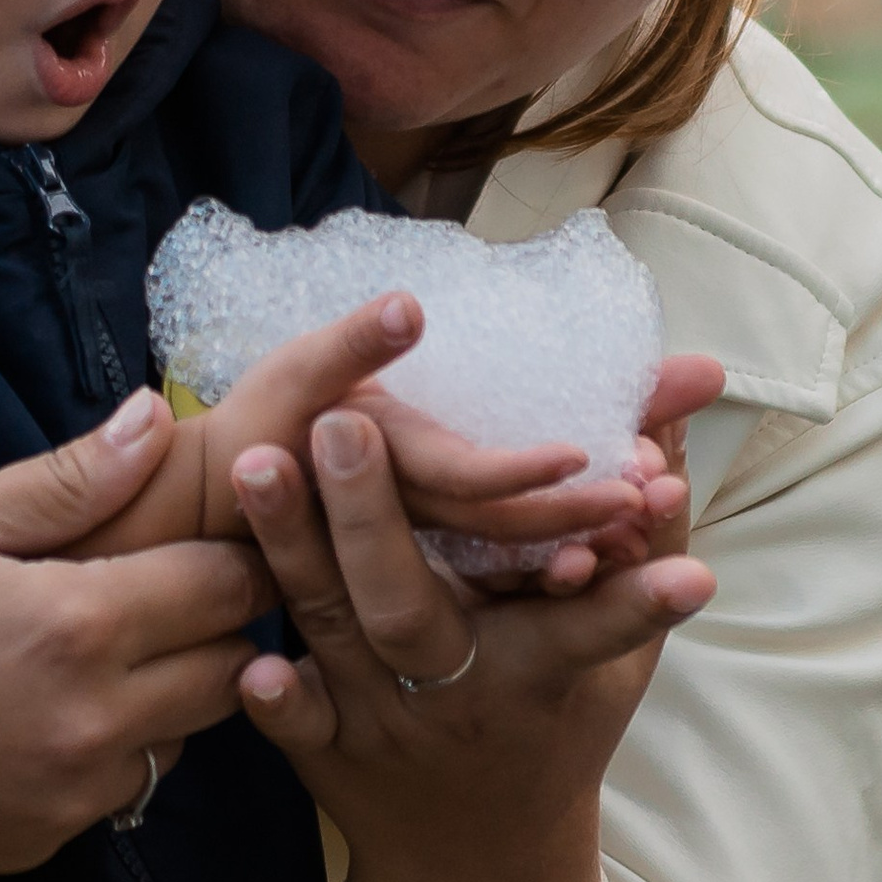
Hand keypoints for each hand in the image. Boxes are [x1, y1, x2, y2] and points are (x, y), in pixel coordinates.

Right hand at [0, 391, 272, 881]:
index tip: (209, 526)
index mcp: (75, 625)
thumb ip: (63, 482)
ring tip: (103, 644)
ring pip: (193, 735)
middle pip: (233, 666)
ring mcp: (75, 795)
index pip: (228, 582)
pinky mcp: (48, 843)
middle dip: (218, 621)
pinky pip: (129, 789)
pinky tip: (47, 708)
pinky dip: (116, 746)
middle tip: (164, 582)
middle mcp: (96, 722)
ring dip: (174, 688)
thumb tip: (159, 419)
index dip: (232, 547)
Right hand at [194, 297, 649, 555]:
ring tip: (653, 515)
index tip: (584, 453)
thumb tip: (406, 306)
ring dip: (584, 541)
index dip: (523, 473)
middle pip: (505, 528)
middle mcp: (411, 520)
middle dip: (581, 514)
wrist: (223, 509)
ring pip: (512, 556)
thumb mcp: (298, 373)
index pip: (463, 480)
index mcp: (385, 468)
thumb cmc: (261, 425)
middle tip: (658, 490)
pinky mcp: (435, 563)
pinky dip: (558, 565)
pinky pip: (502, 575)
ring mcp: (428, 547)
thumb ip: (350, 343)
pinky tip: (609, 556)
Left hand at [230, 406, 713, 881]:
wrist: (478, 862)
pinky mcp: (328, 751)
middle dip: (375, 516)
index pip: (599, 623)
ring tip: (257, 460)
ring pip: (334, 630)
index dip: (639, 597)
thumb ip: (646, 520)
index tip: (679, 566)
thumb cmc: (556, 718)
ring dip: (292, 547)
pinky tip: (250, 658)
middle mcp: (463, 694)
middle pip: (413, 608)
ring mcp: (385, 723)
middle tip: (343, 421)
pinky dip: (278, 700)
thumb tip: (683, 386)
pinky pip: (294, 726)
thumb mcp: (620, 646)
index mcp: (545, 665)